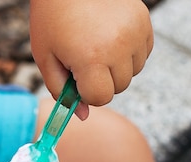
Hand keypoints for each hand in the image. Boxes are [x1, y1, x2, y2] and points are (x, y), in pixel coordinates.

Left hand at [30, 0, 153, 116]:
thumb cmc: (52, 18)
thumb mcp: (46, 57)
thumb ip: (62, 90)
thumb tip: (83, 115)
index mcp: (91, 58)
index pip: (100, 98)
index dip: (86, 92)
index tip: (76, 78)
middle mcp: (118, 47)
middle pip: (118, 88)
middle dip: (101, 80)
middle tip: (83, 58)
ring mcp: (135, 33)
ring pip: (132, 72)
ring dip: (116, 67)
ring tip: (97, 45)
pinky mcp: (144, 21)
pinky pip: (142, 54)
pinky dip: (129, 53)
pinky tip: (110, 37)